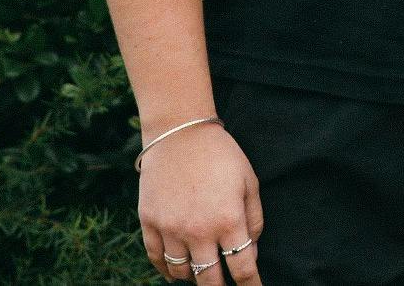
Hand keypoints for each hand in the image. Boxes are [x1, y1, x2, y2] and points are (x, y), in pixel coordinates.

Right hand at [139, 121, 262, 283]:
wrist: (180, 132)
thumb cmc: (220, 155)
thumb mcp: (249, 182)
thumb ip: (254, 220)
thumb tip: (251, 252)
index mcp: (228, 220)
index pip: (242, 267)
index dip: (250, 285)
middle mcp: (198, 230)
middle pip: (209, 279)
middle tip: (224, 284)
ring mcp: (170, 228)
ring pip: (182, 273)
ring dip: (194, 278)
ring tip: (202, 273)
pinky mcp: (149, 222)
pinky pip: (157, 258)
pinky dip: (167, 270)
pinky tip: (176, 271)